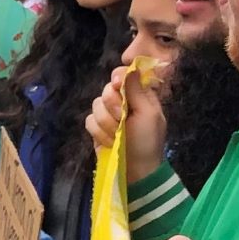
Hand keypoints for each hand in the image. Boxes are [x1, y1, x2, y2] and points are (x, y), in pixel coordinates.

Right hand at [92, 61, 167, 183]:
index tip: (118, 86)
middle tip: (122, 119)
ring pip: (96, 105)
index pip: (124, 74)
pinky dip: (99, 132)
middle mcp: (122, 101)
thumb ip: (137, 91)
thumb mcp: (148, 115)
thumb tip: (130, 68)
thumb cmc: (147, 142)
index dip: (118, 77)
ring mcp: (108, 114)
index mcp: (139, 95)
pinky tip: (109, 142)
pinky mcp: (97, 128)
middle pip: (107, 89)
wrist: (136, 171)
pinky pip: (89, 120)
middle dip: (113, 106)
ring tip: (117, 136)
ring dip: (107, 123)